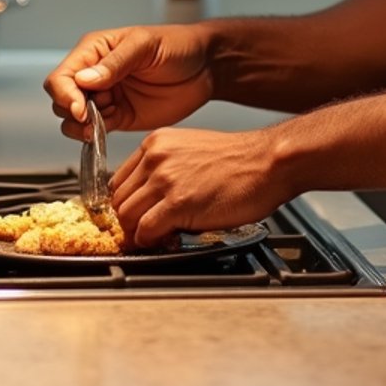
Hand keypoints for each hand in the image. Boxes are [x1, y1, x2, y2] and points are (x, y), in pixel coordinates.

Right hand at [44, 23, 213, 137]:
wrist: (205, 68)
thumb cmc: (178, 45)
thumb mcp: (145, 46)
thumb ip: (115, 63)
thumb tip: (84, 79)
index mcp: (95, 50)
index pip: (62, 75)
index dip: (64, 94)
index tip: (79, 108)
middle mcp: (95, 74)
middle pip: (61, 98)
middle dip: (71, 112)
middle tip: (92, 119)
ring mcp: (106, 97)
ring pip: (72, 118)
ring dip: (79, 127)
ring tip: (99, 126)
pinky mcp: (118, 117)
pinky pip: (93, 131)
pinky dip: (92, 136)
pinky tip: (105, 131)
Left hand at [111, 126, 289, 245]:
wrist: (268, 162)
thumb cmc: (240, 160)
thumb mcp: (191, 151)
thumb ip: (166, 169)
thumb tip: (149, 199)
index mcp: (157, 142)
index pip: (118, 180)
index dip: (125, 203)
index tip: (134, 216)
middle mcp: (156, 157)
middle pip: (118, 200)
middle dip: (128, 221)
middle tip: (144, 232)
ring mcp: (165, 179)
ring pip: (126, 217)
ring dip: (138, 234)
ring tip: (156, 237)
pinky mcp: (178, 203)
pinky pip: (145, 231)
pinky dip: (150, 242)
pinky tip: (165, 240)